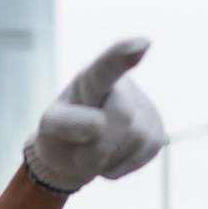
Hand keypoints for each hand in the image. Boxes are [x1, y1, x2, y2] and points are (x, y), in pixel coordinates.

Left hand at [22, 38, 166, 193]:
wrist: (72, 156)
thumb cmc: (59, 135)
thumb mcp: (50, 128)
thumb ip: (67, 123)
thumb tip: (100, 123)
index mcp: (90, 80)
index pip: (106, 68)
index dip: (123, 55)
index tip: (143, 44)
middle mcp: (122, 85)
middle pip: (124, 115)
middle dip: (101, 144)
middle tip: (80, 156)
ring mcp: (143, 106)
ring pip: (139, 137)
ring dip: (111, 156)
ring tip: (96, 152)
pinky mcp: (157, 129)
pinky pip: (148, 150)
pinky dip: (123, 164)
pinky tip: (112, 156)